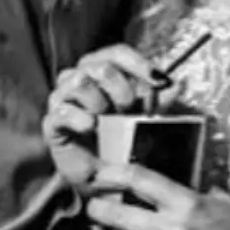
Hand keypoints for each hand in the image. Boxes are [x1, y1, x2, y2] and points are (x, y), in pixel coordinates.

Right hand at [44, 45, 170, 186]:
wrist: (100, 175)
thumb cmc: (119, 140)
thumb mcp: (144, 119)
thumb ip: (158, 101)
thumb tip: (177, 83)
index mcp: (100, 71)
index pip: (117, 53)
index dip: (137, 63)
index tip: (157, 80)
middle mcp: (78, 78)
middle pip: (101, 66)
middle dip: (121, 88)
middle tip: (128, 109)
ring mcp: (62, 99)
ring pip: (79, 80)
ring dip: (99, 101)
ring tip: (105, 119)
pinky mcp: (52, 123)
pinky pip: (62, 111)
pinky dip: (80, 118)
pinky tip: (90, 127)